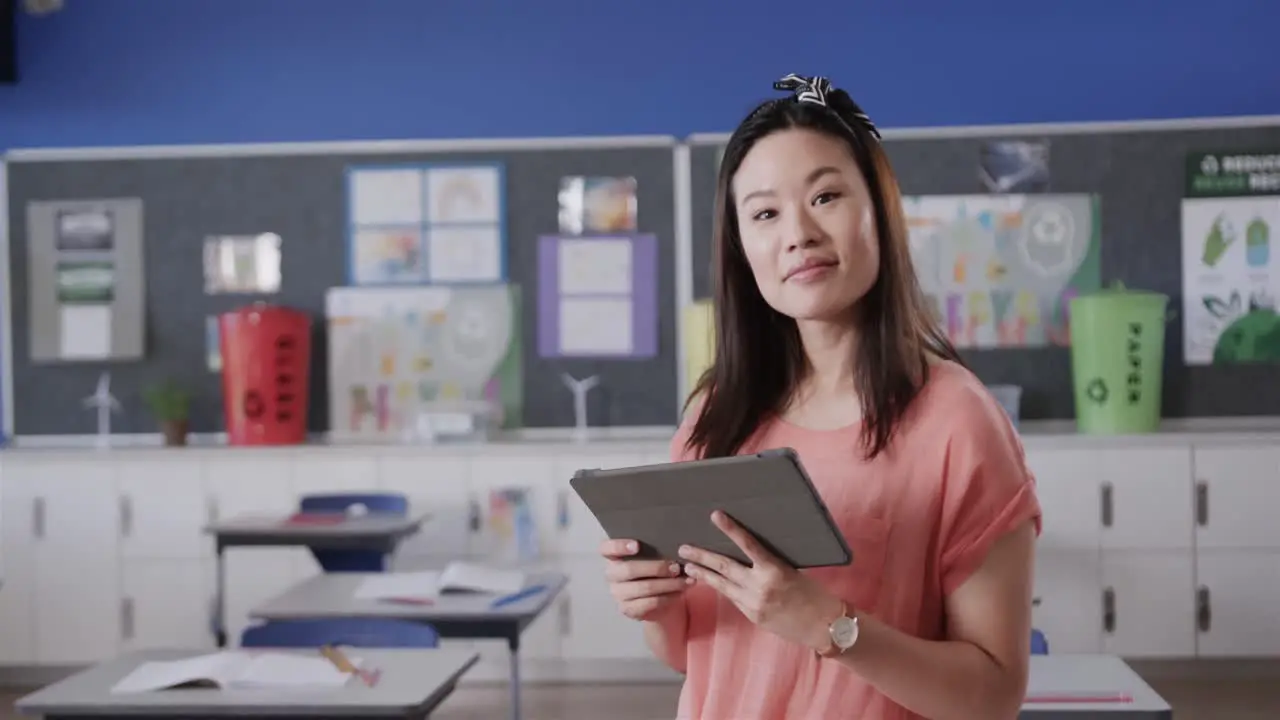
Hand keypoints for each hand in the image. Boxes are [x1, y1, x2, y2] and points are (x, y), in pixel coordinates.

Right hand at [600, 538, 691, 621]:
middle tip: (676, 567)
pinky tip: (680, 592)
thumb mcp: (653, 557)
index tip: (636, 545)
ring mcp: (618, 593)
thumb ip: (655, 549)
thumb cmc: (655, 570)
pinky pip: (650, 603)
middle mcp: (612, 574)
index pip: (606, 549)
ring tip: (685, 580)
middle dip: (656, 568)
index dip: (618, 546)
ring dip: (668, 584)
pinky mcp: (628, 609)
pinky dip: (668, 597)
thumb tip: (673, 544)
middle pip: (629, 569)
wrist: (658, 598)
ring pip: (644, 588)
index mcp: (613, 557)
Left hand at [679, 510, 844, 652]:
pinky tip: (709, 582)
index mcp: (775, 570)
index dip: (730, 529)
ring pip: (722, 585)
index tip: (714, 516)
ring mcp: (753, 603)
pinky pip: (732, 598)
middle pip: (724, 567)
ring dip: (703, 575)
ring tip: (687, 567)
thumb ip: (770, 563)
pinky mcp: (752, 616)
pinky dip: (720, 588)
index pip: (748, 544)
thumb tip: (749, 551)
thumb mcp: (793, 571)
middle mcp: (760, 586)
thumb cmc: (813, 593)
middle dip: (701, 557)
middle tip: (683, 548)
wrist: (824, 626)